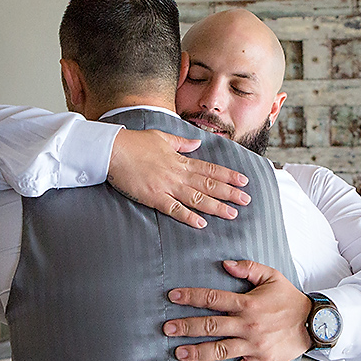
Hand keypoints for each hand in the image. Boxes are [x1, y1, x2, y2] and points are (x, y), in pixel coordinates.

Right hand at [108, 129, 251, 228]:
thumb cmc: (134, 143)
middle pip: (208, 185)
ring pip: (196, 198)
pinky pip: (174, 209)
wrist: (114, 150)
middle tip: (246, 200)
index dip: (228, 176)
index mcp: (180, 160)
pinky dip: (188, 216)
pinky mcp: (153, 197)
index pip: (209, 169)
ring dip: (215, 206)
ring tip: (232, 213)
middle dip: (229, 193)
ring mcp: (166, 186)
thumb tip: (196, 143)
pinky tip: (201, 223)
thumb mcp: (161, 137)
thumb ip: (181, 143)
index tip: (243, 181)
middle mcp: (177, 174)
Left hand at [164, 259, 312, 360]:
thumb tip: (225, 264)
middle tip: (167, 329)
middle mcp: (248, 325)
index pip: (213, 299)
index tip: (172, 297)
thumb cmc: (290, 299)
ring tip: (179, 353)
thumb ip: (248, 268)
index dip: (191, 297)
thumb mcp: (272, 276)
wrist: (317, 323)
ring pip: (220, 350)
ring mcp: (254, 345)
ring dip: (197, 352)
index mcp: (248, 304)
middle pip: (210, 326)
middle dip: (186, 327)